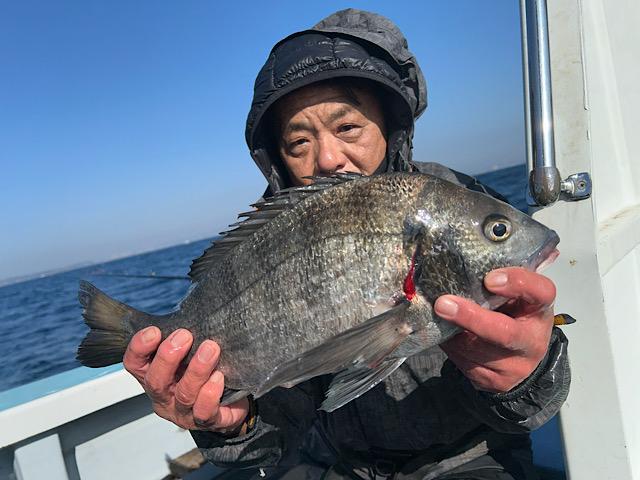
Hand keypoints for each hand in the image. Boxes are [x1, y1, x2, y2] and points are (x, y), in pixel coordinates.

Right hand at [123, 327, 248, 431]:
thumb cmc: (204, 373)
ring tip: (211, 348)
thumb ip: (183, 339)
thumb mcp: (188, 354)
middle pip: (156, 381)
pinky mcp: (208, 421)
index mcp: (154, 377)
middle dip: (168, 357)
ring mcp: (184, 413)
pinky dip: (210, 394)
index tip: (154, 331)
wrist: (230, 403)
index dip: (139, 348)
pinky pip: (205, 412)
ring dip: (197, 370)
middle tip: (185, 336)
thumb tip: (190, 311)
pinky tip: (219, 377)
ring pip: (184, 394)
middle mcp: (165, 397)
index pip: (134, 364)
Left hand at [436, 267, 555, 392]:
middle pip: (504, 333)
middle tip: (443, 303)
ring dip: (452, 331)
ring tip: (437, 313)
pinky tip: (442, 331)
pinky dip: (449, 345)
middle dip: (472, 318)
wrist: (521, 360)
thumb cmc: (514, 312)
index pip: (541, 292)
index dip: (517, 283)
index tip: (490, 278)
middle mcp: (533, 340)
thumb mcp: (517, 293)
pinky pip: (463, 362)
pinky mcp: (493, 381)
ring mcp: (514, 366)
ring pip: (475, 349)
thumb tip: (491, 236)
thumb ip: (507, 272)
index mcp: (539, 308)